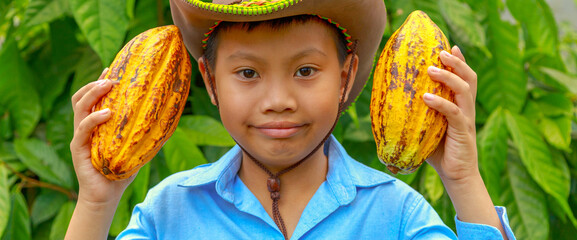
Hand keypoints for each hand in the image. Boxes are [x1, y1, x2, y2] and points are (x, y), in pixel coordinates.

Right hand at [70, 68, 134, 205]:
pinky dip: (94, 118)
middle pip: (82, 97)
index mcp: (96, 124)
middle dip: (95, 83)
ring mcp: (80, 137)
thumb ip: (146, 132)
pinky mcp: (78, 148)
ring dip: (93, 93)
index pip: (93, 97)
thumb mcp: (137, 148)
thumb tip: (169, 117)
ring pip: (79, 107)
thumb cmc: (122, 171)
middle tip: (111, 76)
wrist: (106, 196)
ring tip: (107, 85)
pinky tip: (107, 113)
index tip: (113, 68)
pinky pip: (83, 129)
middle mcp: (85, 127)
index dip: (100, 81)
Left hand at [424, 46, 479, 182]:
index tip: (449, 46)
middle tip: (441, 51)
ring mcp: (466, 119)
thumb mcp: (426, 129)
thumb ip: (416, 116)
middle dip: (456, 62)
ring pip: (463, 90)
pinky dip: (440, 103)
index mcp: (461, 106)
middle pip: (469, 78)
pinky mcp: (463, 132)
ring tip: (431, 69)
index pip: (464, 79)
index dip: (459, 62)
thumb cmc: (439, 152)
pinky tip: (426, 97)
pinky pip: (454, 113)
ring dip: (448, 77)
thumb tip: (388, 106)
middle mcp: (467, 109)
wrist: (456, 175)